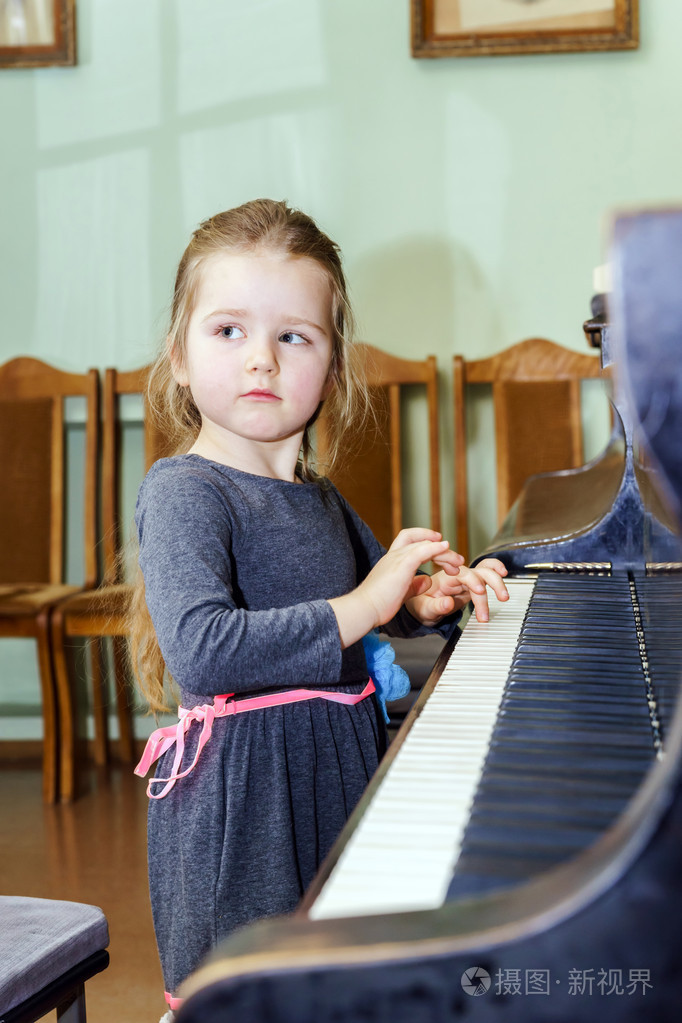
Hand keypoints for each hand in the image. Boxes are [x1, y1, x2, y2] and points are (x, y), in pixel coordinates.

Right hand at [328, 529, 463, 647]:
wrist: (365, 608)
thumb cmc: (378, 604)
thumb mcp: (401, 592)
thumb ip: (414, 584)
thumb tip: (427, 580)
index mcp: (391, 560)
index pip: (409, 539)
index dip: (425, 538)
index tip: (440, 544)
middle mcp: (394, 555)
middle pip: (420, 540)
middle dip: (440, 547)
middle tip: (456, 560)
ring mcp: (397, 558)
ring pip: (425, 544)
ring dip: (444, 551)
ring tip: (457, 561)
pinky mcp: (402, 565)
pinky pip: (422, 550)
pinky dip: (436, 547)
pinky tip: (445, 548)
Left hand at [407, 557, 508, 625]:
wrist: (421, 605)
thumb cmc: (421, 604)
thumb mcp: (424, 609)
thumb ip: (436, 606)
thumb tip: (449, 603)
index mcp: (444, 578)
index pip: (462, 574)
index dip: (473, 581)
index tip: (480, 592)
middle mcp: (457, 575)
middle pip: (478, 571)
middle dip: (492, 582)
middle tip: (501, 598)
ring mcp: (466, 578)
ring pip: (485, 571)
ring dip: (497, 581)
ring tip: (504, 597)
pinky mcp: (473, 584)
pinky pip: (486, 573)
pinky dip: (496, 572)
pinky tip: (503, 575)